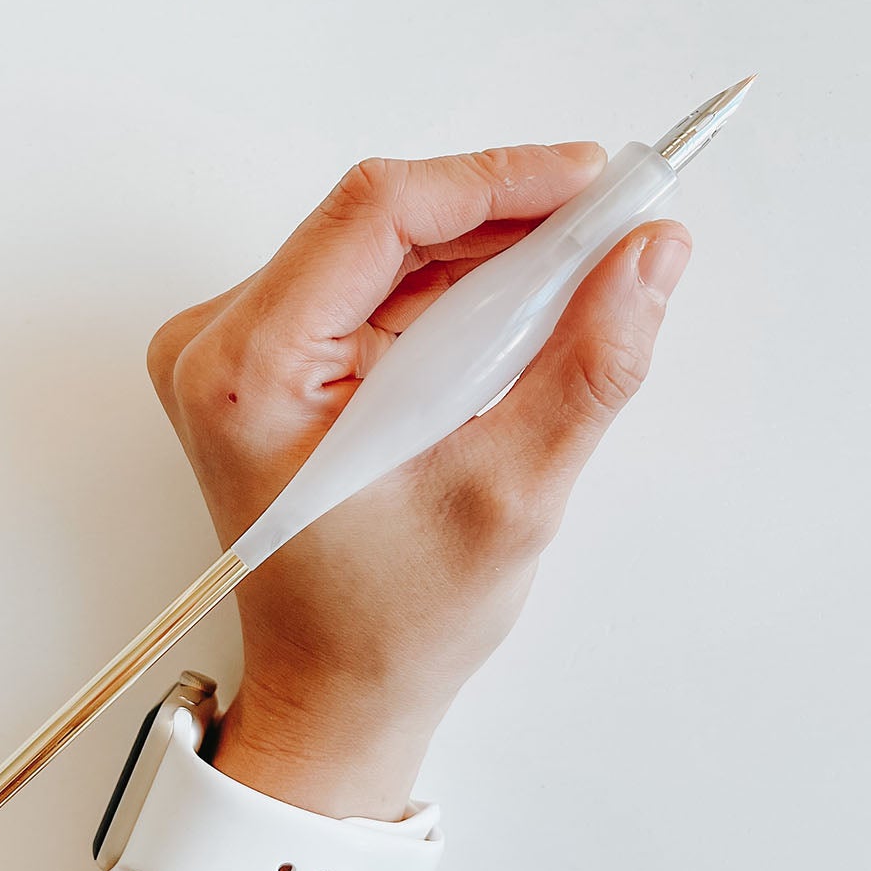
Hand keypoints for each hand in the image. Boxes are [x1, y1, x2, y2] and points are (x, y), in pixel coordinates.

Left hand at [146, 145, 690, 817]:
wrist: (333, 690)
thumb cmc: (392, 622)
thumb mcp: (510, 497)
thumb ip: (588, 367)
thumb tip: (651, 256)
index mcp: (245, 372)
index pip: (374, 216)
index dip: (496, 182)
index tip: (595, 180)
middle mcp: (218, 347)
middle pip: (377, 223)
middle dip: (502, 218)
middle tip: (612, 225)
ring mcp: (237, 351)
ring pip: (381, 249)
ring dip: (485, 254)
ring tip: (583, 271)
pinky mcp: (269, 361)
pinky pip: (371, 288)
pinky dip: (452, 292)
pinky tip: (521, 311)